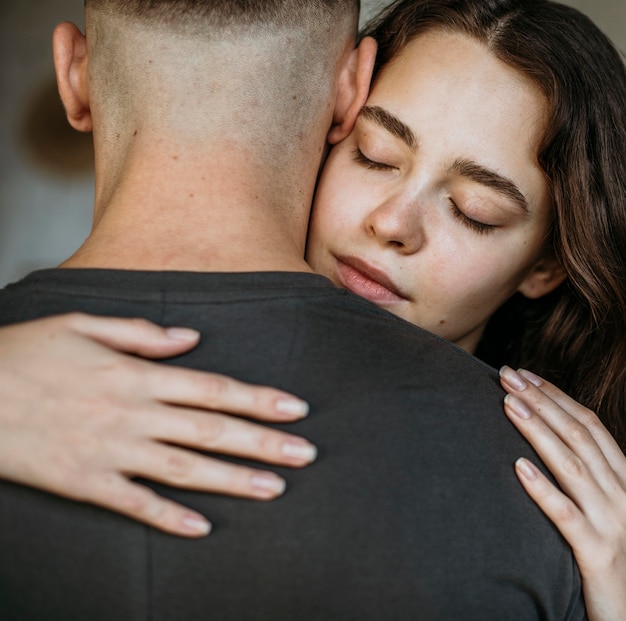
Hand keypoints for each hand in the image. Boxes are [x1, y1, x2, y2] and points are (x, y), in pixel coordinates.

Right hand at [0, 313, 314, 537]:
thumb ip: (141, 332)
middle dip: (264, 443)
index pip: (214, 389)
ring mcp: (111, 451)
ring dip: (233, 480)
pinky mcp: (86, 483)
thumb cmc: (25, 354)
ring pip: (186, 469)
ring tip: (275, 488)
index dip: (259, 400)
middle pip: (212, 431)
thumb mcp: (82, 324)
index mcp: (136, 376)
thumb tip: (191, 338)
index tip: (295, 409)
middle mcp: (133, 414)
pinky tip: (203, 528)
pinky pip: (136, 503)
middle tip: (306, 454)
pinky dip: (170, 517)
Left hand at [500, 366, 625, 620]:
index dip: (556, 396)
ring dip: (538, 430)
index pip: (589, 425)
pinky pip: (567, 517)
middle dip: (541, 401)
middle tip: (506, 375)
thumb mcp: (604, 508)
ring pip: (572, 466)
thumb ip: (583, 476)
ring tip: (508, 404)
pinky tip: (517, 467)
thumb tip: (542, 439)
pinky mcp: (599, 556)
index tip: (524, 373)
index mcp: (623, 480)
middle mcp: (622, 495)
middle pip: (578, 436)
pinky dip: (543, 489)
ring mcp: (613, 524)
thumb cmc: (612, 557)